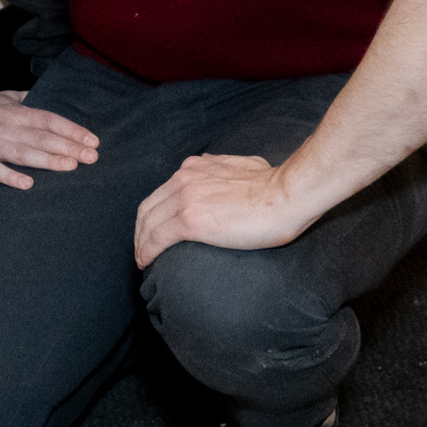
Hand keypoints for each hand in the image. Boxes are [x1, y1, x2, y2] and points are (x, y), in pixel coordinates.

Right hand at [0, 85, 99, 191]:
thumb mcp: (3, 98)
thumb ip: (25, 100)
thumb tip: (44, 97)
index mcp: (16, 113)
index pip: (50, 120)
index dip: (72, 130)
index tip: (93, 141)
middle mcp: (8, 128)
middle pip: (42, 137)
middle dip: (69, 147)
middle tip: (92, 158)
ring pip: (24, 153)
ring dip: (47, 159)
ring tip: (70, 166)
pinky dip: (11, 176)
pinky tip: (27, 184)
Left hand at [133, 152, 306, 266]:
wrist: (286, 195)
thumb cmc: (275, 184)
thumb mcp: (243, 164)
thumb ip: (224, 166)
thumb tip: (218, 166)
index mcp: (196, 166)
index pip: (162, 192)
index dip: (152, 213)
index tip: (152, 228)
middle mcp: (185, 179)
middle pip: (148, 207)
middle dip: (141, 230)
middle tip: (142, 248)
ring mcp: (186, 199)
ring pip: (148, 223)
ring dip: (141, 243)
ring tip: (142, 260)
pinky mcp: (191, 220)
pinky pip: (158, 238)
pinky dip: (147, 251)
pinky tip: (146, 262)